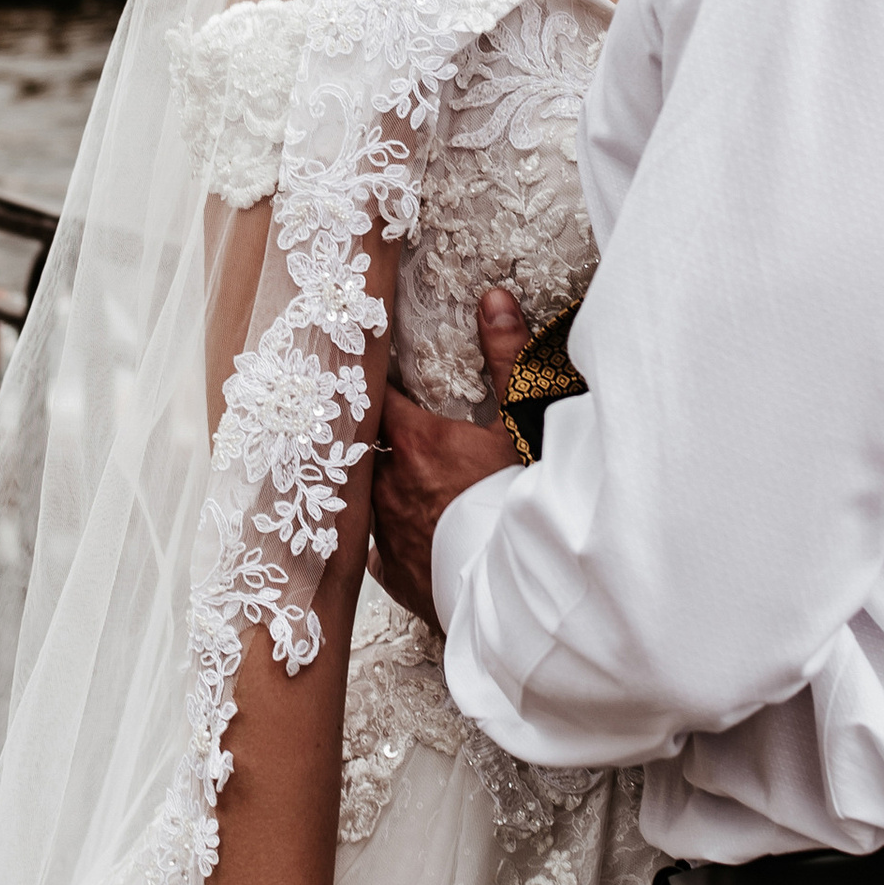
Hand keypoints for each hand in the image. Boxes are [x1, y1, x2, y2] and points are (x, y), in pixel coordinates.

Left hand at [368, 285, 529, 628]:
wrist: (515, 584)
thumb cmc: (517, 502)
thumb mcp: (520, 420)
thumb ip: (505, 358)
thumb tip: (494, 300)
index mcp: (416, 442)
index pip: (376, 397)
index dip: (375, 384)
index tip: (374, 374)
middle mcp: (388, 484)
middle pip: (364, 446)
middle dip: (371, 435)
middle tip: (379, 424)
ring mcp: (384, 530)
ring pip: (363, 495)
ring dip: (375, 483)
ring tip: (390, 475)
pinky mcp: (390, 571)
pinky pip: (372, 549)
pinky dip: (382, 537)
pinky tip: (392, 533)